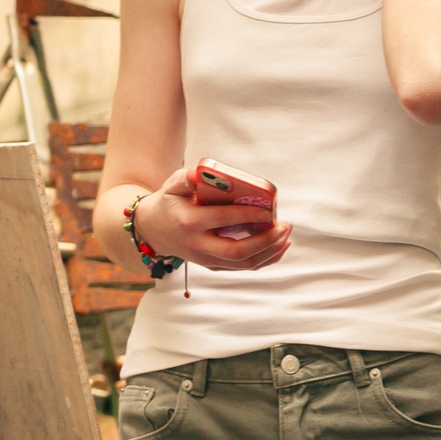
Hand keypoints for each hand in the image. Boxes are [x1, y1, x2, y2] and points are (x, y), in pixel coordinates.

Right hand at [134, 172, 291, 270]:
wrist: (153, 230)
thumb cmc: (170, 202)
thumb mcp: (172, 186)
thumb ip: (187, 178)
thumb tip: (201, 172)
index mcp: (189, 222)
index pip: (222, 220)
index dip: (248, 215)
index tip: (269, 209)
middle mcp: (198, 246)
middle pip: (237, 251)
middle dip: (266, 240)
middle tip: (285, 225)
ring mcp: (206, 260)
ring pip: (244, 263)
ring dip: (270, 251)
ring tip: (287, 234)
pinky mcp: (213, 266)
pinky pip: (244, 267)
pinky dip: (266, 259)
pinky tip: (280, 246)